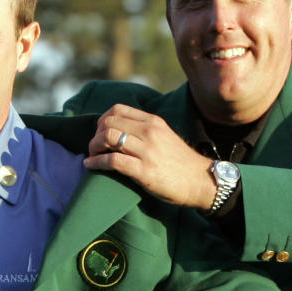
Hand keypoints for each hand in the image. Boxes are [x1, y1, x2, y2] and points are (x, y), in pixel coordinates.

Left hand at [84, 103, 216, 209]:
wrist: (200, 181)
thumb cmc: (179, 161)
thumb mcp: (164, 136)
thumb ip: (145, 130)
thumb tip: (118, 130)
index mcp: (153, 122)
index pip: (118, 109)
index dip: (102, 120)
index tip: (100, 132)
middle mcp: (149, 132)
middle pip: (108, 122)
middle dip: (95, 134)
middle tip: (94, 146)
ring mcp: (147, 151)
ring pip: (108, 138)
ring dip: (94, 147)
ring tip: (92, 155)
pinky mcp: (144, 171)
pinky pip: (112, 161)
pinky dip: (96, 162)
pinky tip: (90, 165)